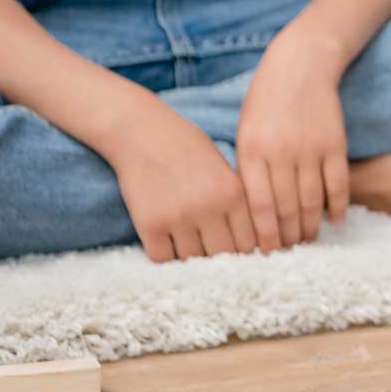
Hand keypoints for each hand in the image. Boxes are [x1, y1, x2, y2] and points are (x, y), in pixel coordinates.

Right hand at [108, 98, 257, 263]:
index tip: (236, 253)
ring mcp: (178, 218)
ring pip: (192, 260)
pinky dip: (165, 254)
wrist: (140, 131)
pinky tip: (167, 241)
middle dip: (219, 257)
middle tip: (211, 252)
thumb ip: (236, 198)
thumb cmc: (185, 145)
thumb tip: (249, 239)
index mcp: (233, 192)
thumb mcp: (223, 166)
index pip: (249, 243)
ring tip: (188, 243)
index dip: (243, 251)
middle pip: (223, 256)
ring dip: (191, 256)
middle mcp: (209, 208)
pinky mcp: (149, 224)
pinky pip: (162, 258)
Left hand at [235, 24, 350, 250]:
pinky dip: (337, 206)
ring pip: (311, 201)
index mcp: (252, 151)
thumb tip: (250, 211)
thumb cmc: (265, 100)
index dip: (263, 234)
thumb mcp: (244, 130)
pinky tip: (334, 220)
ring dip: (310, 226)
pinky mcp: (334, 144)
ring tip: (308, 241)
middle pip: (285, 208)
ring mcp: (310, 149)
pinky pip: (337, 184)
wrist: (300, 64)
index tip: (265, 251)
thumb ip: (247, 168)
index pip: (258, 205)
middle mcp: (281, 154)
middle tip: (288, 251)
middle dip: (286, 236)